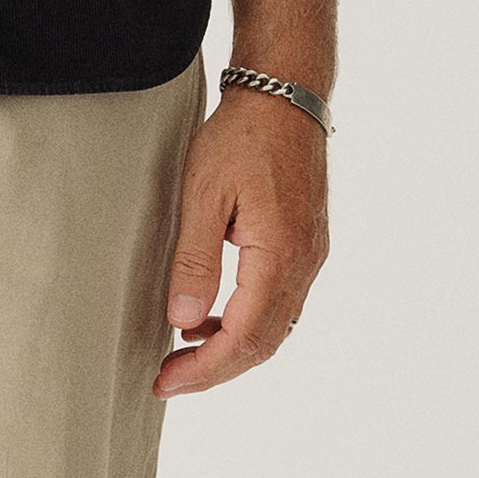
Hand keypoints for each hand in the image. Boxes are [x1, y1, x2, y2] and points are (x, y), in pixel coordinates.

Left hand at [153, 86, 328, 396]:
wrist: (285, 95)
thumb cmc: (242, 136)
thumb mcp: (204, 192)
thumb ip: (195, 258)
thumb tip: (184, 319)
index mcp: (280, 256)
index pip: (244, 337)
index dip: (206, 369)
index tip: (168, 382)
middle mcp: (304, 264)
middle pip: (264, 343)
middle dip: (216, 369)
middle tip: (170, 379)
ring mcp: (310, 256)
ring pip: (275, 326)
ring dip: (232, 347)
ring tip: (184, 349)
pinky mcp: (306, 244)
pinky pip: (280, 302)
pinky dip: (247, 319)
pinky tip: (211, 312)